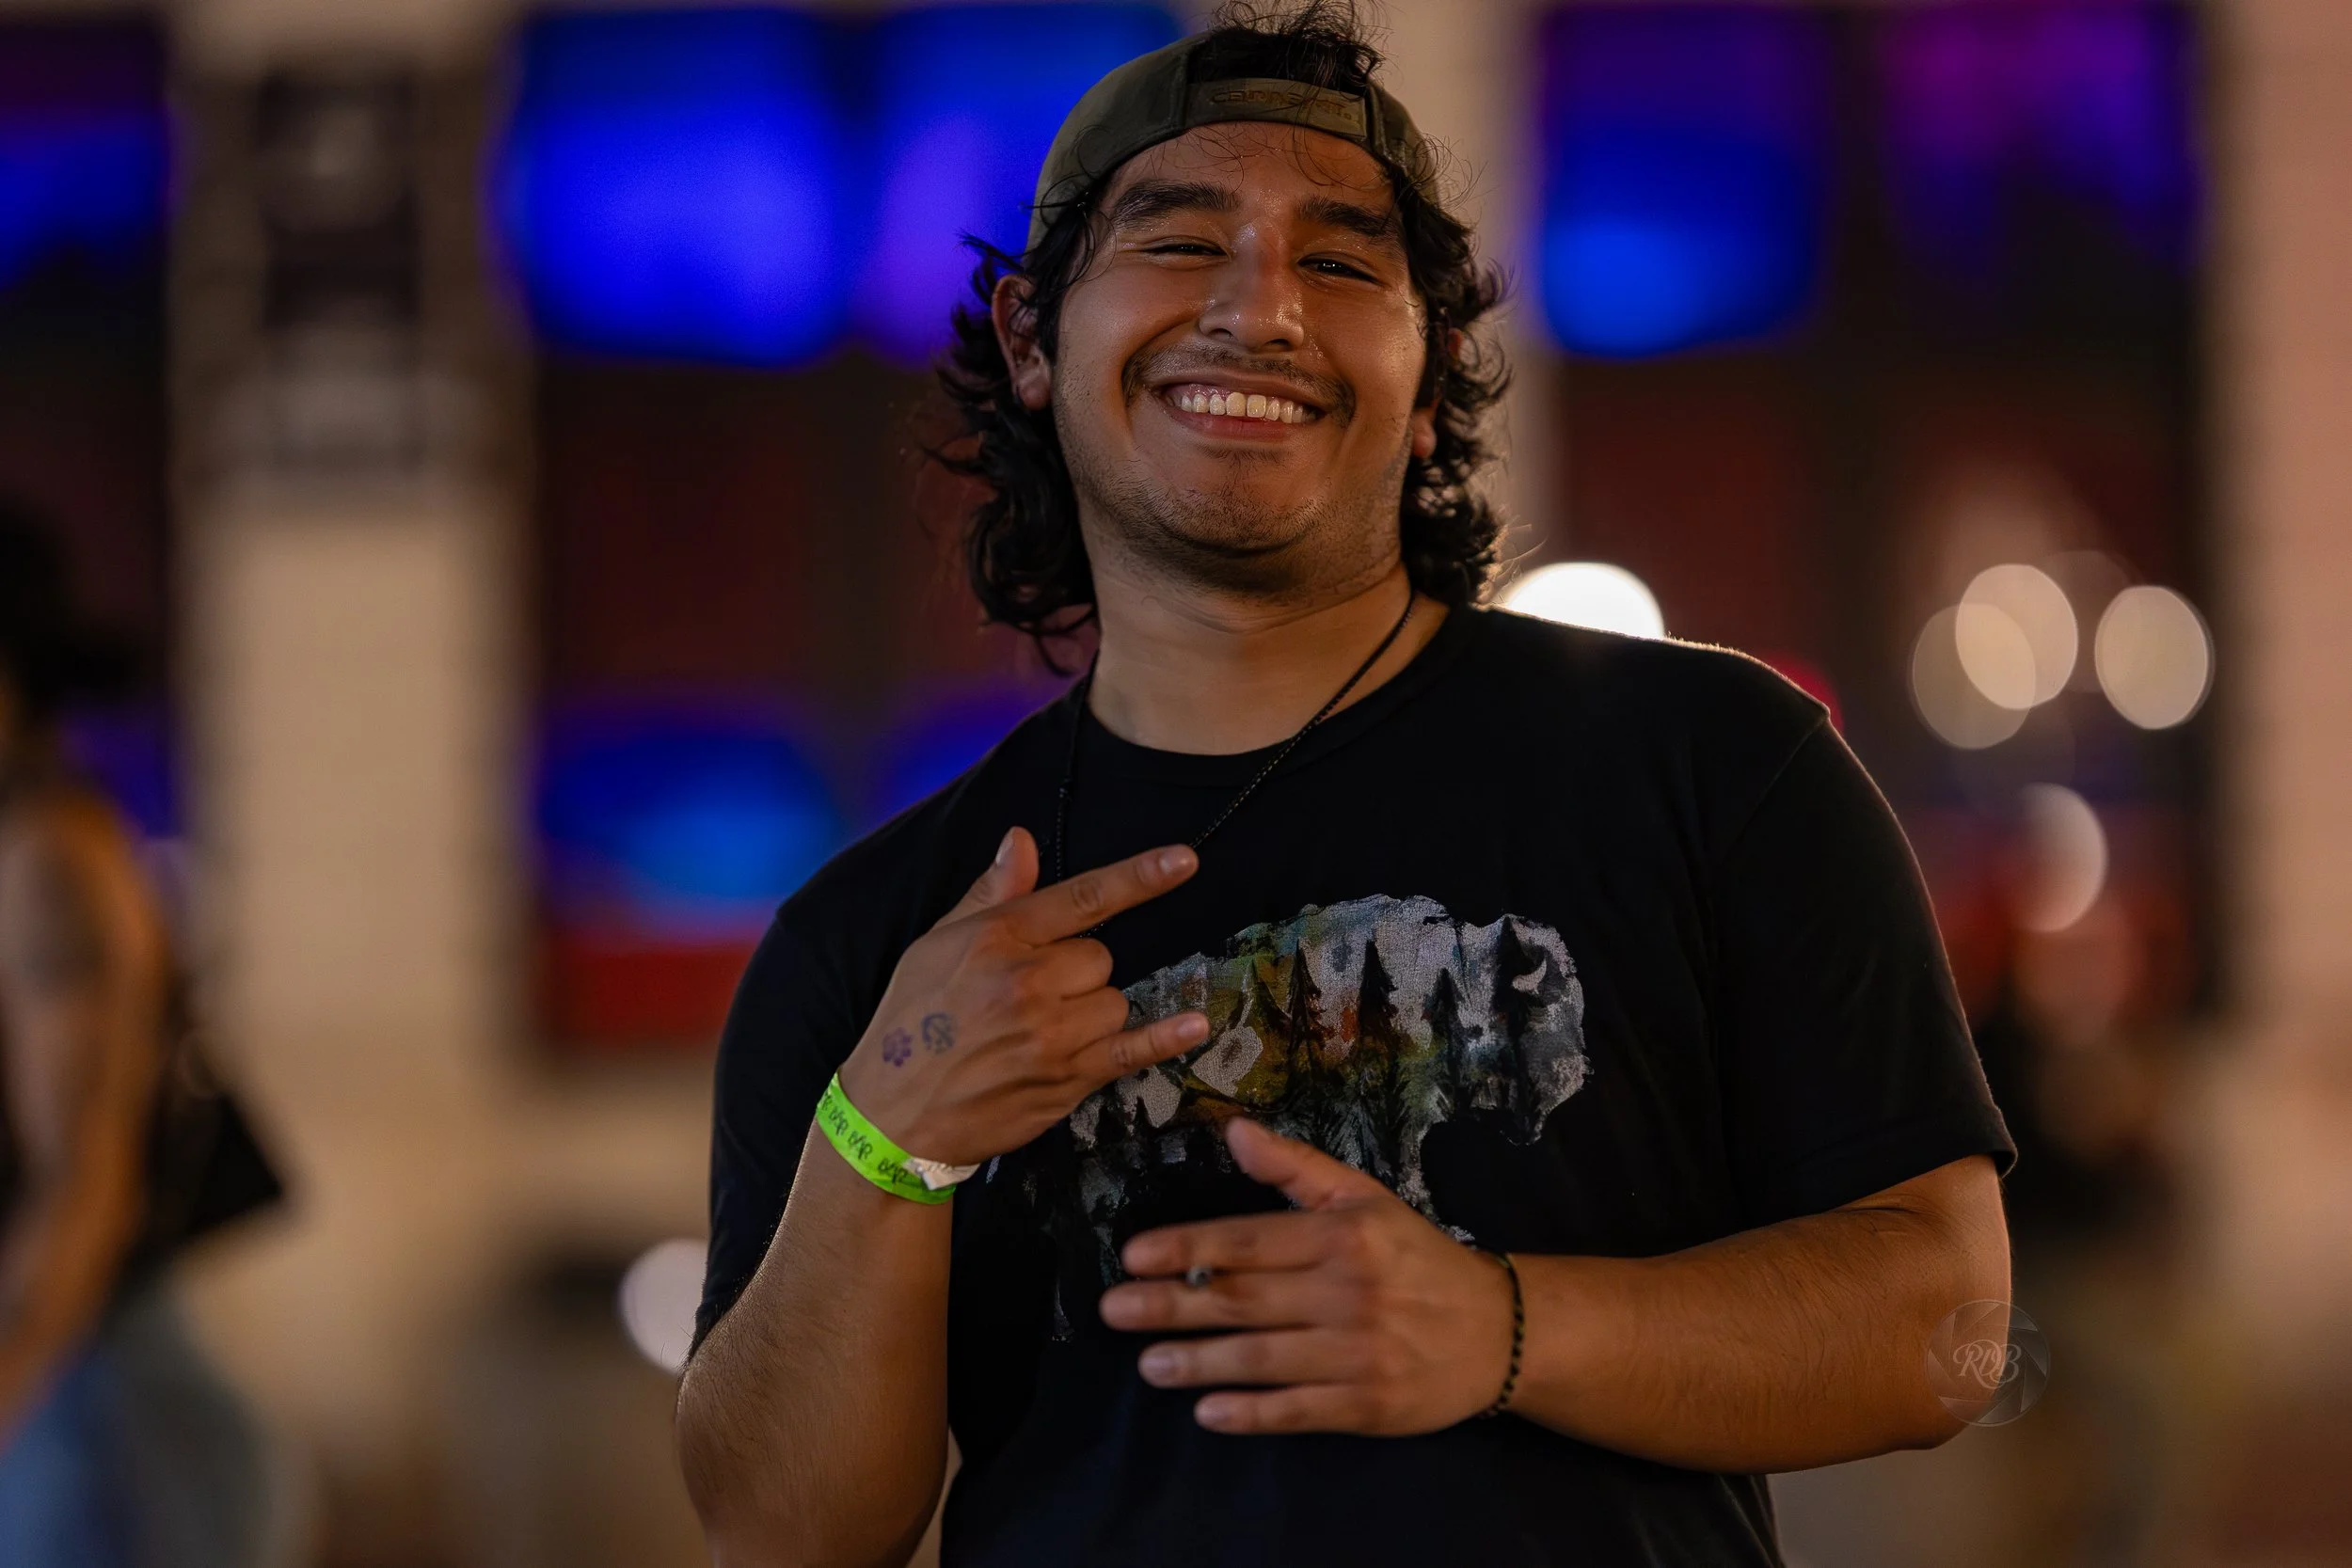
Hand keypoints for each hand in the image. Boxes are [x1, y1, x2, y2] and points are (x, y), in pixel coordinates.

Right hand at [835, 827, 1207, 1167]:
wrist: (893, 1115)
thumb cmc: (911, 1021)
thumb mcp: (936, 944)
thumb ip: (990, 893)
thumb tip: (1022, 840)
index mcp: (998, 937)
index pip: (1083, 897)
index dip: (1139, 877)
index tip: (1184, 861)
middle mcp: (1028, 981)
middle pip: (1101, 957)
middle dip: (1077, 972)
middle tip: (1031, 996)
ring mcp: (1051, 1033)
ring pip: (1113, 1002)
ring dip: (1092, 1012)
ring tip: (1040, 1032)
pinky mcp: (1066, 1079)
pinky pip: (1130, 1049)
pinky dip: (1165, 1038)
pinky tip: (1195, 1024)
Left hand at [1098, 1119, 1516, 1435]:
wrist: (1495, 1331)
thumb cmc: (1415, 1257)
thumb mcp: (1363, 1198)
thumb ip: (1296, 1166)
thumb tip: (1234, 1130)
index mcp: (1342, 1236)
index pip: (1250, 1241)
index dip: (1188, 1248)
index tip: (1134, 1256)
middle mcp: (1348, 1293)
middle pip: (1244, 1301)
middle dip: (1172, 1306)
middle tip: (1113, 1311)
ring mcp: (1358, 1354)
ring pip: (1262, 1359)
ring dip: (1199, 1362)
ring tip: (1148, 1364)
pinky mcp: (1368, 1406)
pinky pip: (1297, 1411)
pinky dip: (1251, 1414)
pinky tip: (1206, 1412)